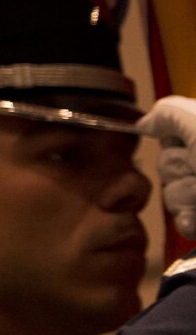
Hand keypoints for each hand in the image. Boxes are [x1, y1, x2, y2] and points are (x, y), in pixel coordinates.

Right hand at [139, 95, 195, 237]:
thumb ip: (168, 114)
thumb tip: (144, 123)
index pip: (169, 137)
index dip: (174, 143)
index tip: (187, 145)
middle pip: (167, 167)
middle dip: (180, 172)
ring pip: (173, 195)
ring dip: (187, 197)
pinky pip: (183, 220)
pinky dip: (191, 220)